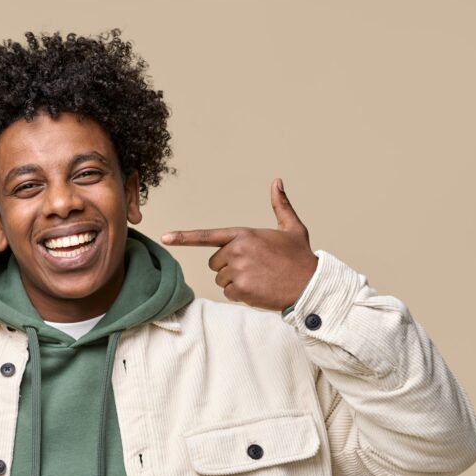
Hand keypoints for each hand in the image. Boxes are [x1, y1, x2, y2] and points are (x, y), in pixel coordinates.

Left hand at [160, 178, 317, 310]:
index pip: (207, 236)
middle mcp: (237, 251)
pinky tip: (259, 289)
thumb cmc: (300, 257)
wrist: (311, 285)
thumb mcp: (292, 228)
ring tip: (259, 278)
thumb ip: (280, 205)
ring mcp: (238, 270)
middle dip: (229, 267)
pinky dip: (241, 294)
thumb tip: (277, 181)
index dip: (184, 237)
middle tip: (255, 267)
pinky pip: (228, 293)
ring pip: (221, 279)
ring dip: (236, 281)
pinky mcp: (241, 289)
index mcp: (244, 234)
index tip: (164, 237)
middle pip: (215, 263)